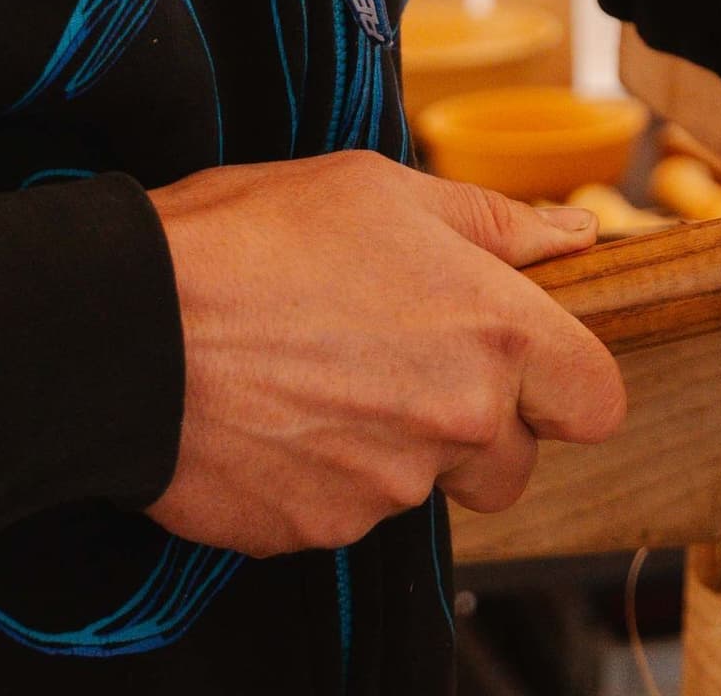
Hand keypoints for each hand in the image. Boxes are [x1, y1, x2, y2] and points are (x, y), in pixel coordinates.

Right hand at [141, 151, 627, 551]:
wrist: (123, 328)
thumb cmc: (251, 239)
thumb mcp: (384, 191)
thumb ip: (496, 225)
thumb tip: (575, 240)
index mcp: (495, 333)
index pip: (597, 403)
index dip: (568, 386)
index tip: (532, 370)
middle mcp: (455, 422)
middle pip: (513, 465)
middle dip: (478, 431)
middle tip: (404, 368)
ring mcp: (384, 487)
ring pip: (422, 487)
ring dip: (391, 448)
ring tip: (318, 376)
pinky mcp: (314, 529)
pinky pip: (344, 512)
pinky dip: (321, 476)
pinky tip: (276, 415)